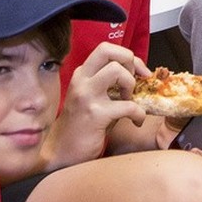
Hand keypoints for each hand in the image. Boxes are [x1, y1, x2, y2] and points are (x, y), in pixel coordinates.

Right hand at [50, 42, 147, 166]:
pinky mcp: (95, 115)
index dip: (127, 56)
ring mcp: (87, 96)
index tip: (139, 71)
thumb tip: (139, 75)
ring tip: (129, 101)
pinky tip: (136, 121)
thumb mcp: (94, 98)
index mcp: (82, 75)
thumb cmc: (82, 126)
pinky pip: (127, 105)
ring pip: (117, 71)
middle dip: (130, 61)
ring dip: (130, 85)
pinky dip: (139, 113)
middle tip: (135, 81)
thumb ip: (110, 84)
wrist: (62, 152)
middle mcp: (82, 81)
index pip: (105, 49)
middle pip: (108, 51)